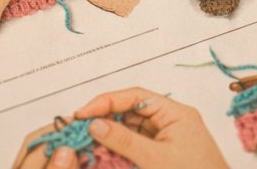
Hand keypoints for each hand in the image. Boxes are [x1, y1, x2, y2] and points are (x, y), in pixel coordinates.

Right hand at [66, 89, 227, 168]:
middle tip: (80, 128)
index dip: (106, 101)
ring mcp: (170, 139)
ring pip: (133, 129)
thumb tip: (94, 124)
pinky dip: (122, 149)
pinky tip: (106, 153)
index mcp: (176, 113)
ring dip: (112, 134)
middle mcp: (173, 121)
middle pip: (132, 111)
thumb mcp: (157, 160)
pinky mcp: (167, 156)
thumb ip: (125, 140)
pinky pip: (139, 146)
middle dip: (106, 118)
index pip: (135, 96)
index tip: (83, 113)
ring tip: (88, 141)